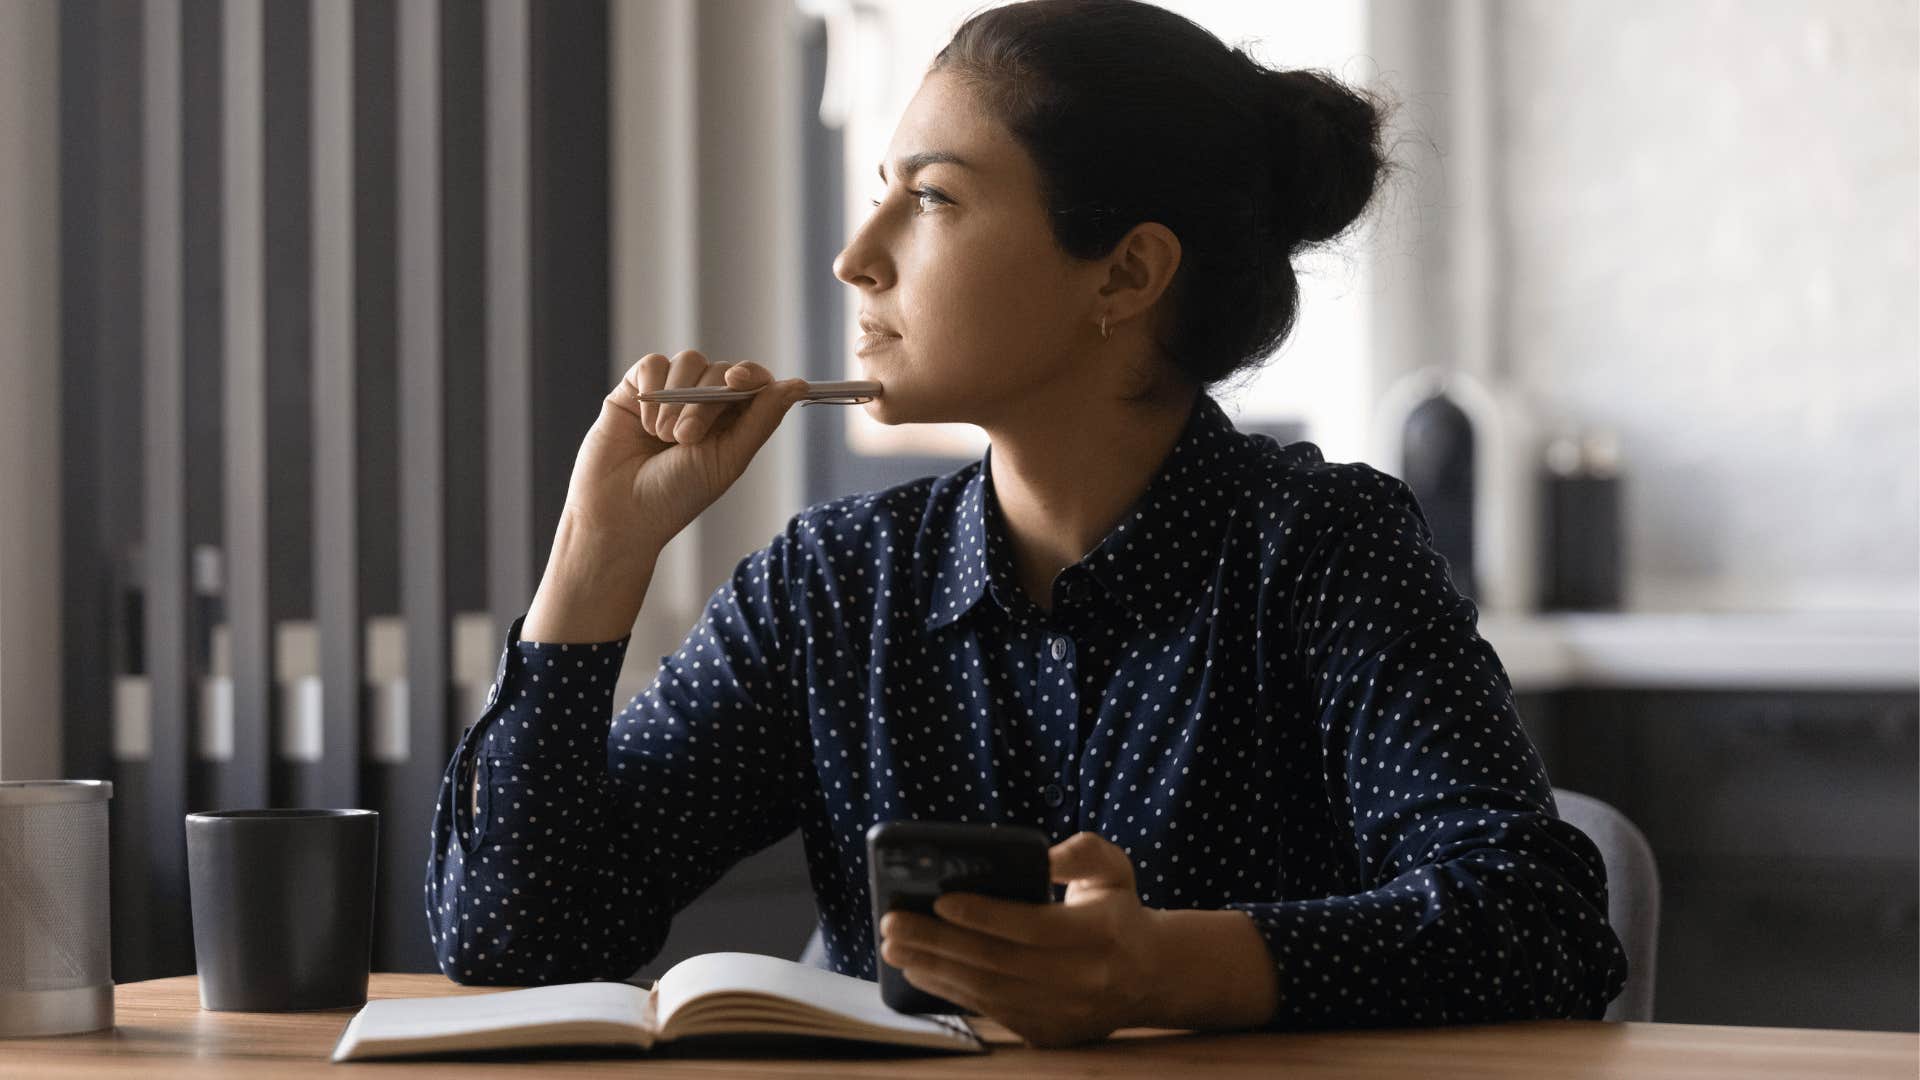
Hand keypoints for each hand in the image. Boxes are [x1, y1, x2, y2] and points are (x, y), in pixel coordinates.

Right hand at [564, 351, 808, 551]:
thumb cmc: (676, 496)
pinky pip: (653, 365)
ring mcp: (668, 394)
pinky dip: (652, 391)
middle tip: (686, 439)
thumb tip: (798, 385)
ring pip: (688, 362)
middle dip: (705, 401)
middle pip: (720, 370)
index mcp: (731, 422)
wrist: (619, 513)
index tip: (738, 381)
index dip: (750, 374)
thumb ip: (761, 419)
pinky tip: (644, 425)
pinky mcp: (635, 389)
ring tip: (664, 438)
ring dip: (678, 400)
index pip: (752, 380)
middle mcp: (702, 404)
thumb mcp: (728, 459)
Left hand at [877, 831, 1159, 1047]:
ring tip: (894, 947)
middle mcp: (1085, 980)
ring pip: (989, 992)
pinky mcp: (1049, 1034)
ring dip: (934, 969)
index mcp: (1102, 933)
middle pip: (999, 963)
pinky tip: (920, 969)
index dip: (985, 915)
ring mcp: (1066, 1014)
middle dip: (938, 942)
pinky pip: (991, 1012)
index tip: (940, 899)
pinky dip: (950, 991)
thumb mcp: (1112, 867)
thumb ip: (1080, 852)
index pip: (1034, 927)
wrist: (1149, 976)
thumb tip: (1041, 858)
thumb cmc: (1116, 909)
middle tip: (892, 923)